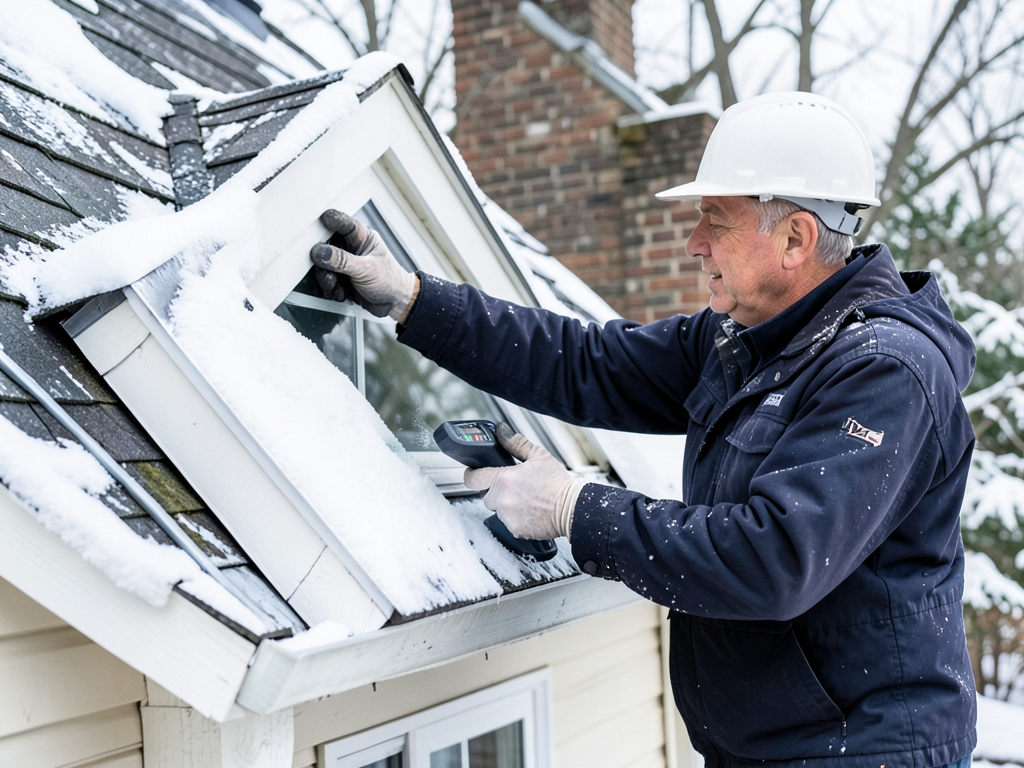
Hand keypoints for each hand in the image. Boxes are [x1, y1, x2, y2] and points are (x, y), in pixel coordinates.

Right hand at [309, 210, 417, 320]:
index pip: (345, 225)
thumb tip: (320, 252)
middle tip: (328, 273)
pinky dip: (330, 289)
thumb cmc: (390, 281)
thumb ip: (342, 260)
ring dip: (327, 279)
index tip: (320, 221)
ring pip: (323, 265)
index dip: (332, 221)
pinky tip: (341, 293)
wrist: (394, 303)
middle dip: (325, 263)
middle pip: (327, 245)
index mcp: (363, 239)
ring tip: (338, 287)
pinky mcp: (341, 277)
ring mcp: (345, 263)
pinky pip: (325, 280)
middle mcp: (352, 248)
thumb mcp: (366, 269)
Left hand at [464, 422, 584, 539]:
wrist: (572, 509)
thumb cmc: (558, 484)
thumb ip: (516, 443)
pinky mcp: (515, 529)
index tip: (473, 473)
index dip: (471, 474)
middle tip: (512, 486)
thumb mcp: (538, 456)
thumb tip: (502, 431)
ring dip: (506, 504)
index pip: (473, 478)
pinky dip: (516, 517)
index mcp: (504, 479)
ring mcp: (507, 516)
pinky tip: (530, 510)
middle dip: (494, 490)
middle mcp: (502, 499)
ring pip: (497, 509)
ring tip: (526, 498)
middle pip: (485, 495)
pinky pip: (508, 522)